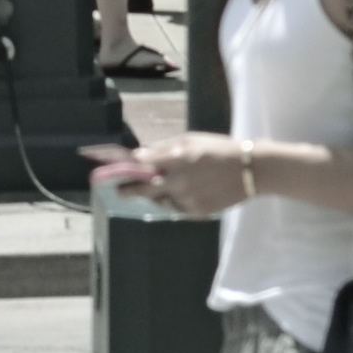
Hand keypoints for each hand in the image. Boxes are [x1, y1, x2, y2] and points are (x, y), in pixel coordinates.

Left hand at [91, 132, 264, 217]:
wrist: (251, 169)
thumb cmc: (219, 148)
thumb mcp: (191, 140)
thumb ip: (165, 149)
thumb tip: (141, 155)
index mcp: (176, 158)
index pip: (139, 165)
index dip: (119, 167)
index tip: (102, 171)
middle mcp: (178, 181)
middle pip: (144, 189)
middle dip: (128, 190)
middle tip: (120, 190)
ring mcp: (187, 199)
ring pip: (161, 200)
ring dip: (156, 194)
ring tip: (163, 185)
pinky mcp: (196, 212)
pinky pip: (177, 208)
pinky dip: (175, 200)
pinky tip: (184, 191)